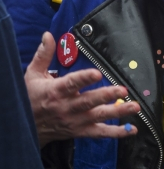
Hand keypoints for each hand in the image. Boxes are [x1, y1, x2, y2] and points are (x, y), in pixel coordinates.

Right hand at [25, 32, 139, 147]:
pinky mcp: (80, 131)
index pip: (72, 83)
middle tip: (123, 90)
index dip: (84, 78)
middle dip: (107, 95)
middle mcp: (67, 107)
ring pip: (98, 117)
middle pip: (89, 101)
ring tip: (134, 107)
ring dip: (117, 112)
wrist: (24, 128)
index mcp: (56, 91)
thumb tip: (48, 35)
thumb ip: (43, 54)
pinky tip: (131, 129)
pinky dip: (116, 132)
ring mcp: (75, 121)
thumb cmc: (30, 97)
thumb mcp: (32, 74)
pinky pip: (99, 133)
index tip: (97, 73)